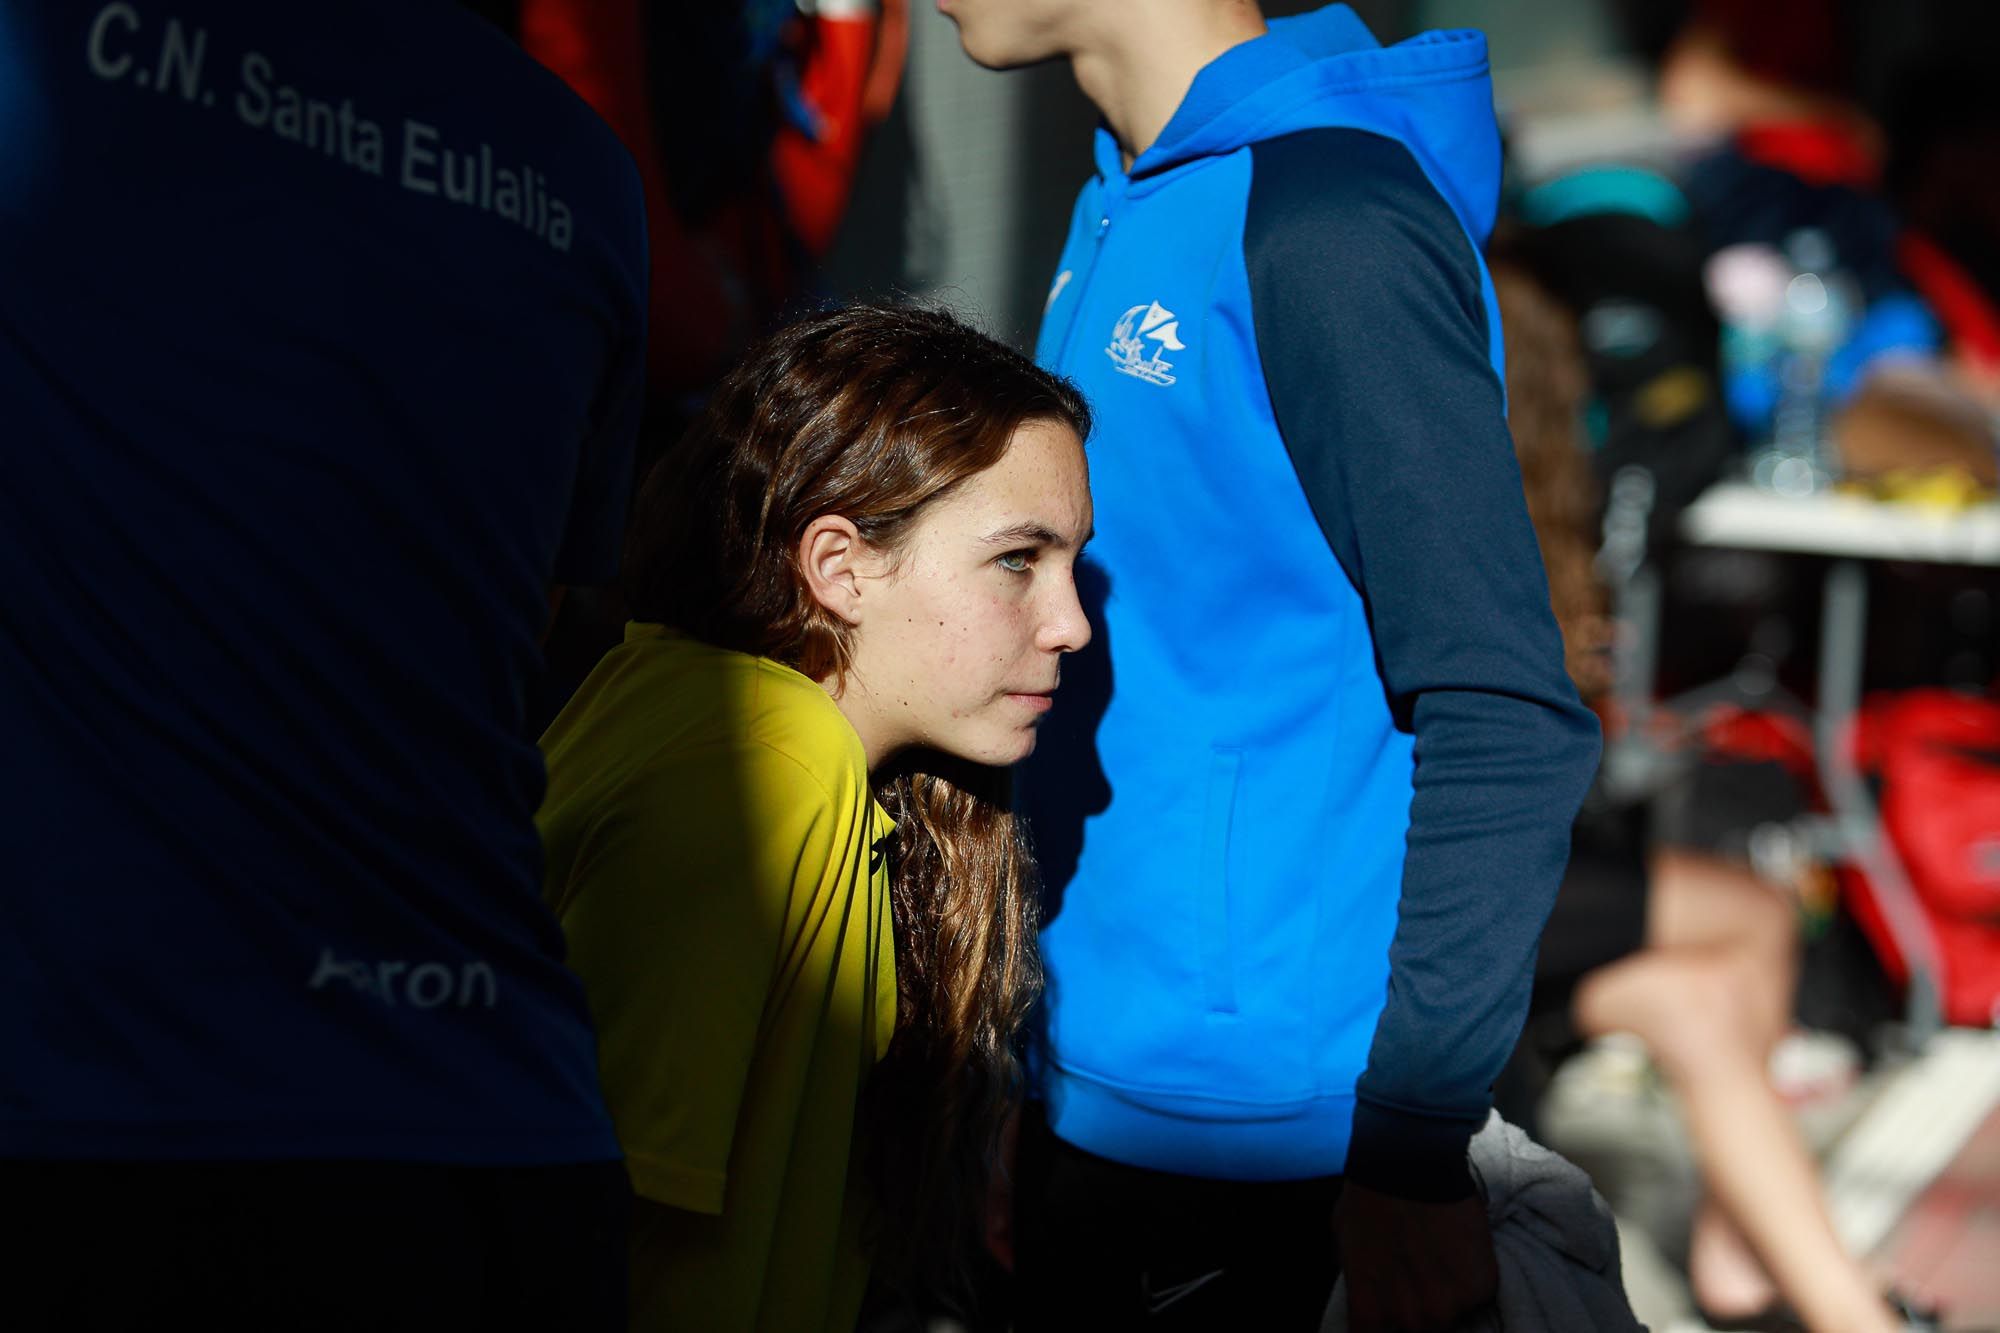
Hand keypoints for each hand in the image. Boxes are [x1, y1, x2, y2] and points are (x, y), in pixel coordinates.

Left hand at [1335, 1181, 1496, 1331]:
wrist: (1409, 1164)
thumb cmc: (1369, 1198)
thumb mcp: (1345, 1244)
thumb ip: (1361, 1282)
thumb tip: (1370, 1293)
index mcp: (1370, 1313)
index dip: (1384, 1317)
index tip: (1391, 1299)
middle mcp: (1409, 1321)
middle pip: (1419, 1329)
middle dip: (1417, 1304)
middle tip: (1417, 1268)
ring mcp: (1447, 1308)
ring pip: (1451, 1314)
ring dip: (1447, 1293)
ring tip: (1439, 1254)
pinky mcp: (1479, 1289)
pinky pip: (1477, 1293)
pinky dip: (1471, 1275)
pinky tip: (1458, 1245)